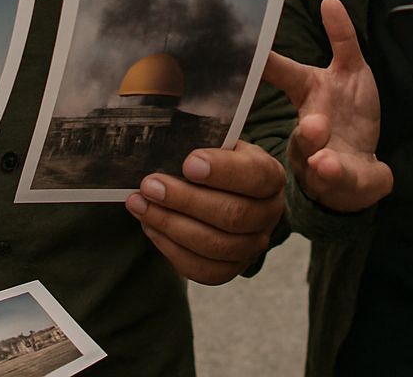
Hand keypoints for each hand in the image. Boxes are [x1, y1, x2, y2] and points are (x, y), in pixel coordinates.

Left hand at [125, 140, 284, 284]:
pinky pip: (202, 269)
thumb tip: (168, 149)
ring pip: (215, 245)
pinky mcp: (232, 269)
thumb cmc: (220, 163)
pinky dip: (171, 248)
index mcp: (271, 177)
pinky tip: (150, 225)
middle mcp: (269, 214)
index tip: (188, 163)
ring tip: (140, 205)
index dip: (222, 171)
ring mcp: (253, 246)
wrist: (230, 192)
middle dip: (186, 201)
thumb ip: (203, 144)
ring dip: (171, 225)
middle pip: (232, 215)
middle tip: (150, 185)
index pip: (254, 176)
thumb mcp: (220, 144)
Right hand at [262, 0, 392, 212]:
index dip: (259, 60)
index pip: (279, 72)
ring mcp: (318, 156)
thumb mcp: (352, 70)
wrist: (360, 169)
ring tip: (321, 149)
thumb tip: (329, 0)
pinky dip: (332, 172)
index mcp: (306, 93)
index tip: (236, 47)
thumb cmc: (348, 114)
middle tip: (310, 120)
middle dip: (296, 114)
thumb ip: (342, 38)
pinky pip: (335, 177)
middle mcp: (305, 126)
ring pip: (311, 153)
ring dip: (314, 147)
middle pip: (292, 116)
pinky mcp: (339, 180)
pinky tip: (329, 166)